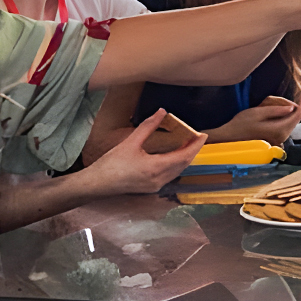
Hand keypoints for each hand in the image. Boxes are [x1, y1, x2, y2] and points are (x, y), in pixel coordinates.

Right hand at [83, 108, 205, 196]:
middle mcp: (159, 180)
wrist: (97, 184)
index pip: (184, 156)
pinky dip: (176, 165)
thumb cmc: (111, 165)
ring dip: (184, 158)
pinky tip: (173, 157)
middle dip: (192, 150)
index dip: (195, 145)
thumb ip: (148, 126)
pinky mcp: (150, 188)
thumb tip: (161, 112)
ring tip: (187, 144)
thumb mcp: (130, 142)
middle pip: (183, 164)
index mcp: (156, 168)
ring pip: (177, 171)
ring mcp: (155, 186)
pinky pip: (170, 176)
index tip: (203, 135)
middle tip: (196, 137)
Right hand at [206, 96, 300, 145]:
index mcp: (279, 130)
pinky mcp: (276, 140)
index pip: (297, 115)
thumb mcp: (257, 113)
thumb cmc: (241, 124)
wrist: (231, 138)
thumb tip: (291, 107)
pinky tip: (270, 114)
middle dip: (290, 107)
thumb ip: (276, 110)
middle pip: (295, 118)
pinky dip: (282, 118)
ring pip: (290, 122)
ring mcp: (279, 140)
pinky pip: (284, 126)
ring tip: (268, 106)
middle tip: (275, 100)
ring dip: (285, 112)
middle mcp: (282, 137)